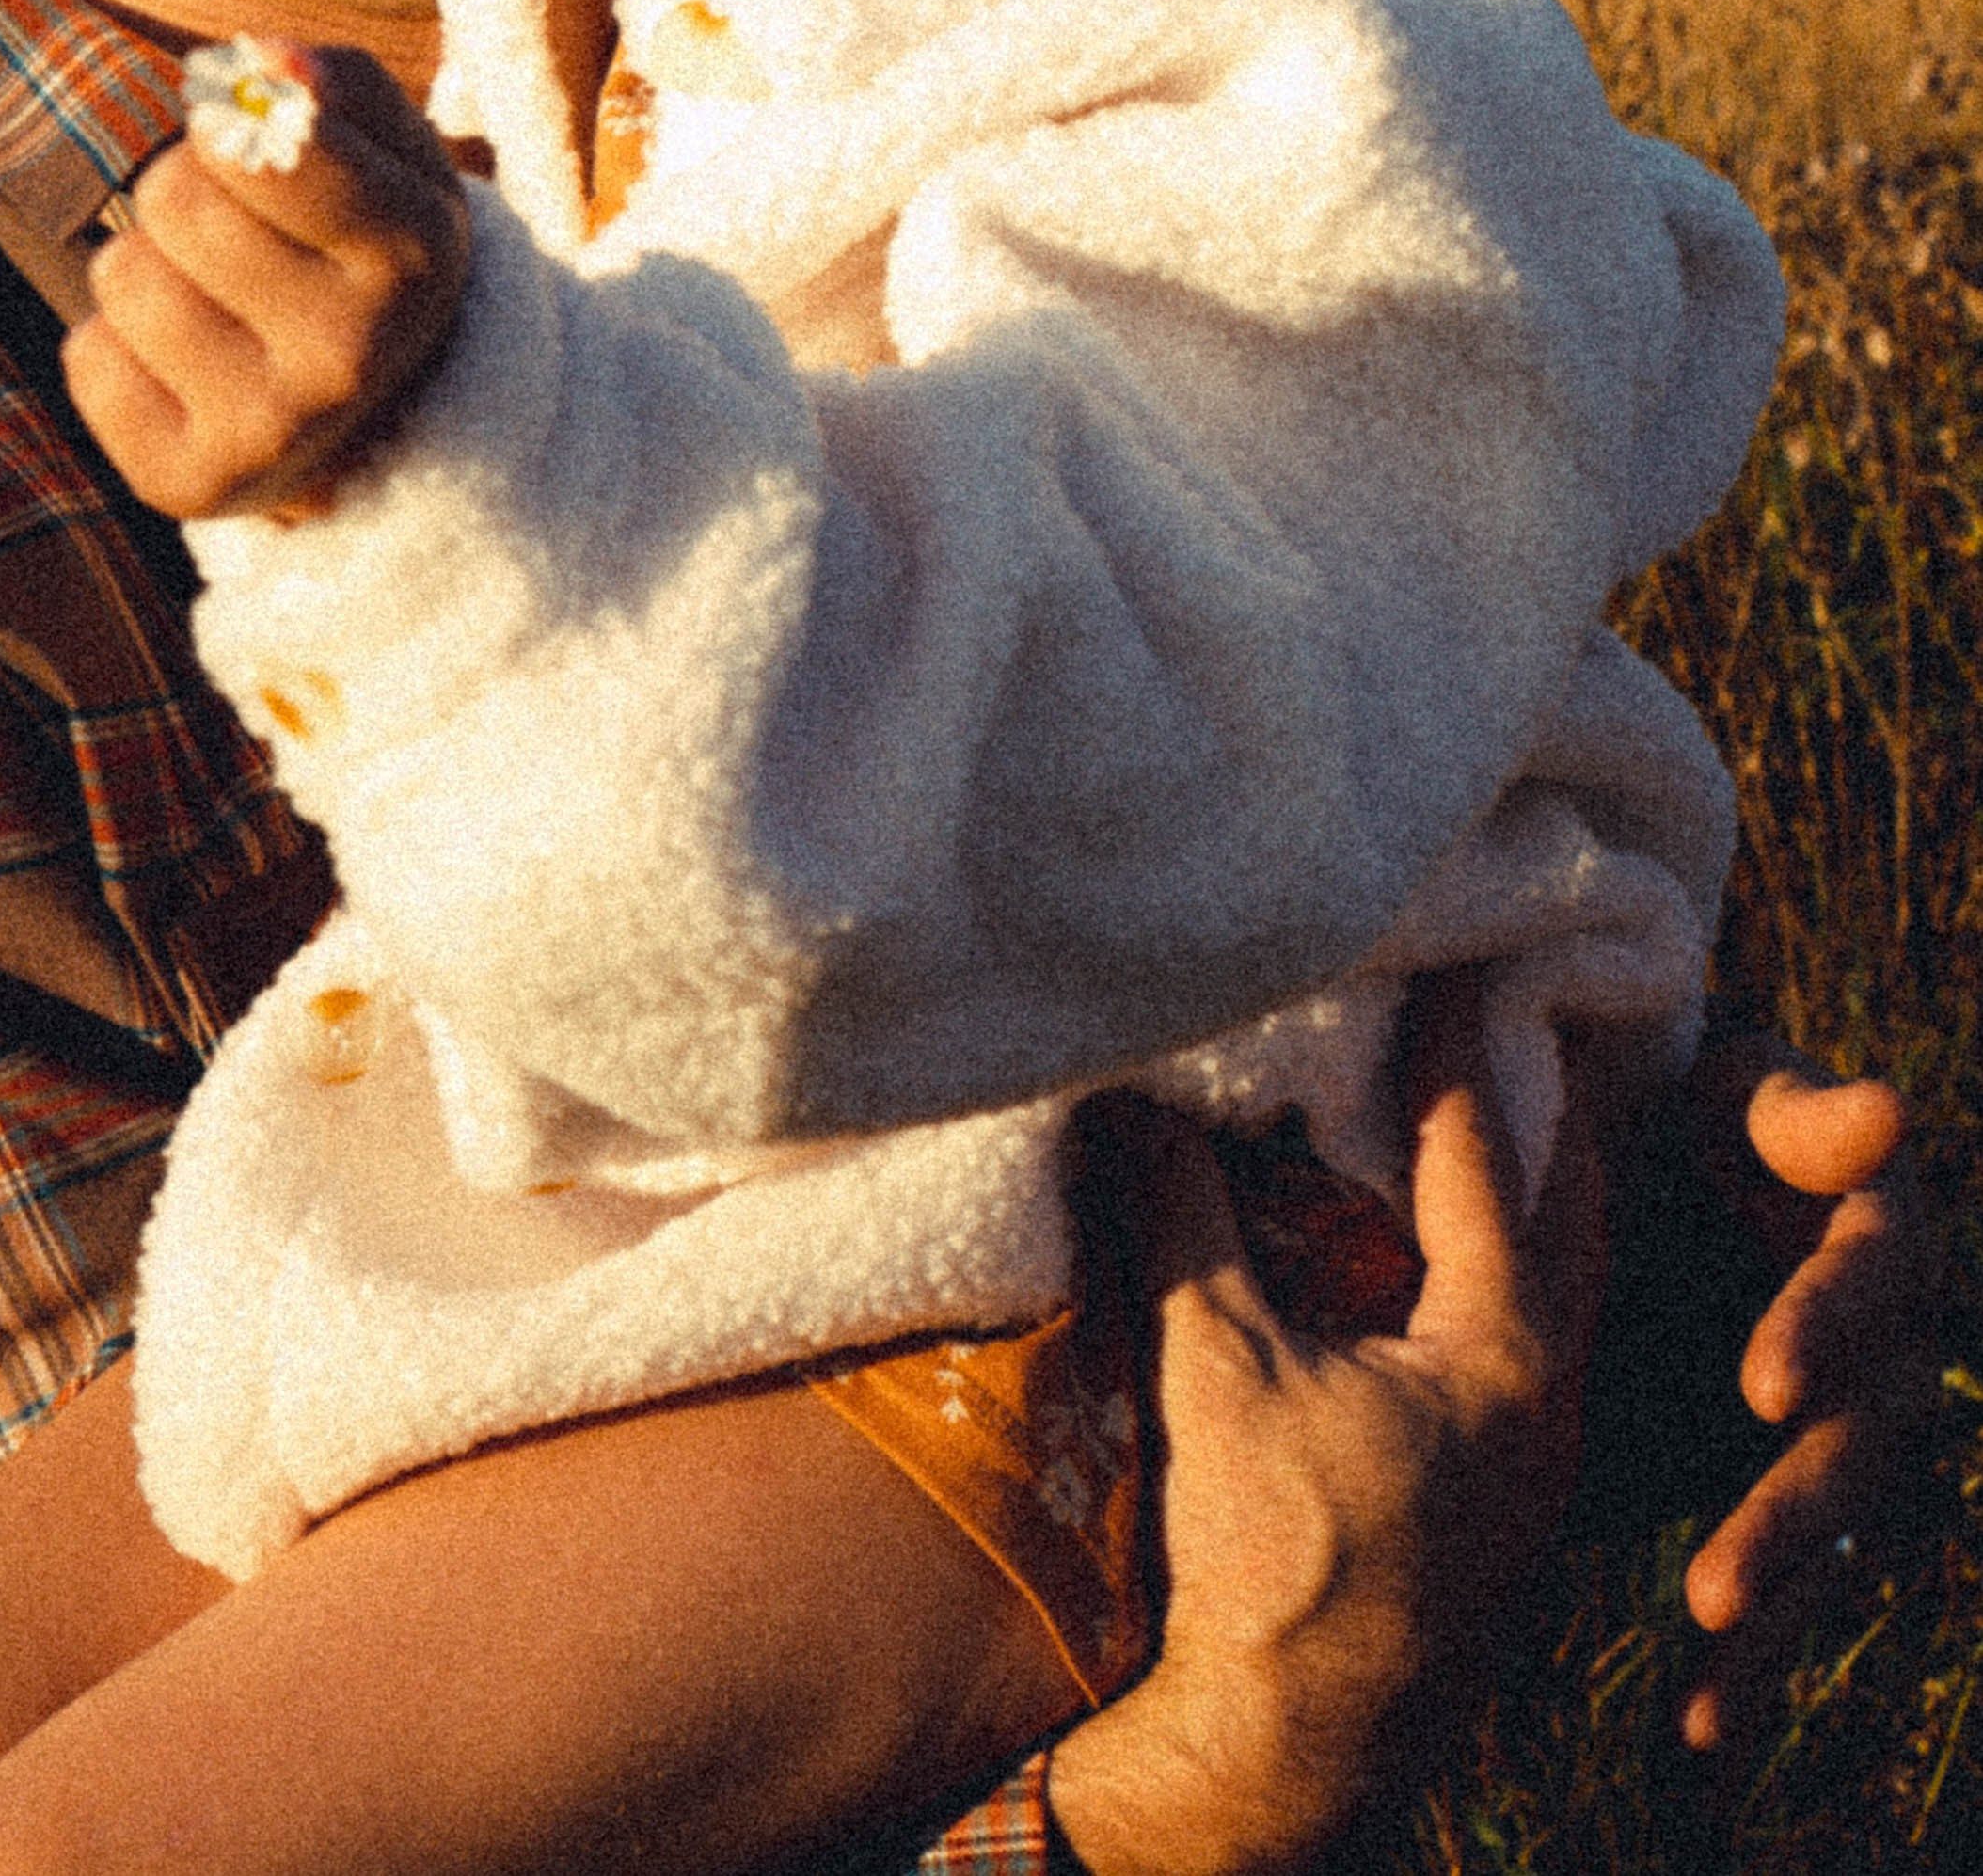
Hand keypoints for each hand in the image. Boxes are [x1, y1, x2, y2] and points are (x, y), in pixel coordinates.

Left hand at [66, 47, 472, 518]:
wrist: (378, 421)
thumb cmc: (358, 246)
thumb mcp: (388, 151)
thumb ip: (333, 81)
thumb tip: (262, 59)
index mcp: (412, 252)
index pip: (259, 137)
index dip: (235, 127)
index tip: (264, 153)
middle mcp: (351, 354)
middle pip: (173, 197)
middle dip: (187, 194)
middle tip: (241, 240)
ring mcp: (271, 431)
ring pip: (122, 273)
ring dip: (148, 267)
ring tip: (215, 303)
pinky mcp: (190, 484)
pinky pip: (87, 357)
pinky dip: (117, 347)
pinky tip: (186, 370)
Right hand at [1048, 978, 1603, 1874]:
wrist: (1295, 1744)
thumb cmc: (1272, 1558)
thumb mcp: (1219, 1370)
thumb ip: (1185, 1222)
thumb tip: (1128, 1101)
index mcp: (1510, 1350)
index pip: (1489, 1154)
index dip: (1467, 1048)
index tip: (1469, 956)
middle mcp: (1554, 1397)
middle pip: (1571, 1216)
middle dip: (1550, 1114)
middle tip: (1536, 1010)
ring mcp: (1540, 1458)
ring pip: (1561, 1288)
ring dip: (1533, 1199)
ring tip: (1505, 1111)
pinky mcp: (1504, 1501)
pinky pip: (1530, 1346)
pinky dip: (1507, 1275)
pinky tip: (1456, 1261)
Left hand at [1675, 1037, 1938, 1757]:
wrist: (1629, 1154)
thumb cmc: (1680, 1091)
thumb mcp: (1729, 1082)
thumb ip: (1796, 1112)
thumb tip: (1889, 1114)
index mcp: (1872, 1230)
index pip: (1870, 1280)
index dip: (1824, 1329)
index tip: (1762, 1391)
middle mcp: (1880, 1342)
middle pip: (1861, 1436)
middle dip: (1791, 1512)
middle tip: (1719, 1583)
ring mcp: (1842, 1427)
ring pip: (1831, 1528)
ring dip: (1779, 1594)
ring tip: (1706, 1641)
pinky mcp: (1792, 1493)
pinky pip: (1791, 1592)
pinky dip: (1751, 1664)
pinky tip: (1702, 1730)